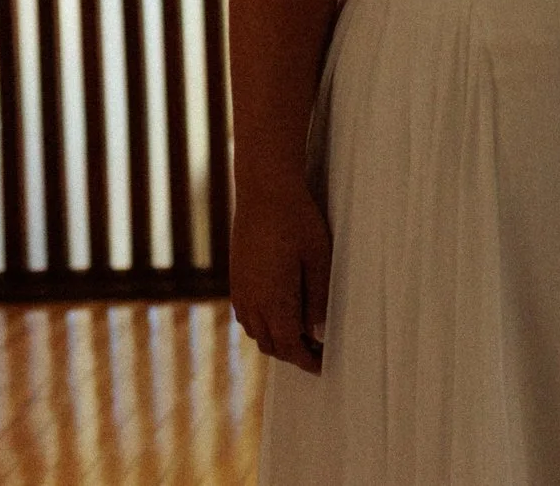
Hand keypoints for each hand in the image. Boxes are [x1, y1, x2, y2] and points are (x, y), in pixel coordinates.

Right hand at [231, 175, 331, 372]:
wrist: (264, 192)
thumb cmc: (299, 222)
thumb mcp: (320, 258)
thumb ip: (319, 297)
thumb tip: (319, 330)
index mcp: (274, 301)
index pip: (290, 345)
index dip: (306, 360)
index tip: (322, 366)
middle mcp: (251, 302)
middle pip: (272, 344)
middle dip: (294, 354)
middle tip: (318, 353)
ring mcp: (240, 291)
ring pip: (257, 332)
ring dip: (278, 340)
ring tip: (304, 336)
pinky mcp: (236, 279)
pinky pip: (247, 316)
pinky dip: (264, 326)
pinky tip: (282, 315)